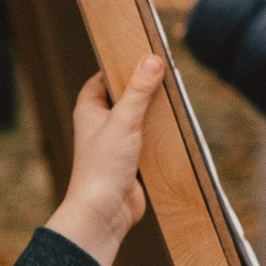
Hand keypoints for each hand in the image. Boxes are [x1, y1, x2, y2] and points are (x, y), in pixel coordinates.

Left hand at [44, 55, 158, 265]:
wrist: (104, 212)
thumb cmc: (103, 167)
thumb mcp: (124, 121)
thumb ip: (138, 91)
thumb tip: (152, 60)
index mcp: (89, 109)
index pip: (103, 77)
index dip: (121, 66)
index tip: (142, 52)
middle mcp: (100, 123)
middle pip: (124, 95)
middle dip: (143, 86)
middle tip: (166, 71)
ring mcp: (116, 141)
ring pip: (138, 117)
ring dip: (154, 110)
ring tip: (176, 94)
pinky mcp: (131, 159)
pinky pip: (147, 137)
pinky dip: (159, 132)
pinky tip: (176, 125)